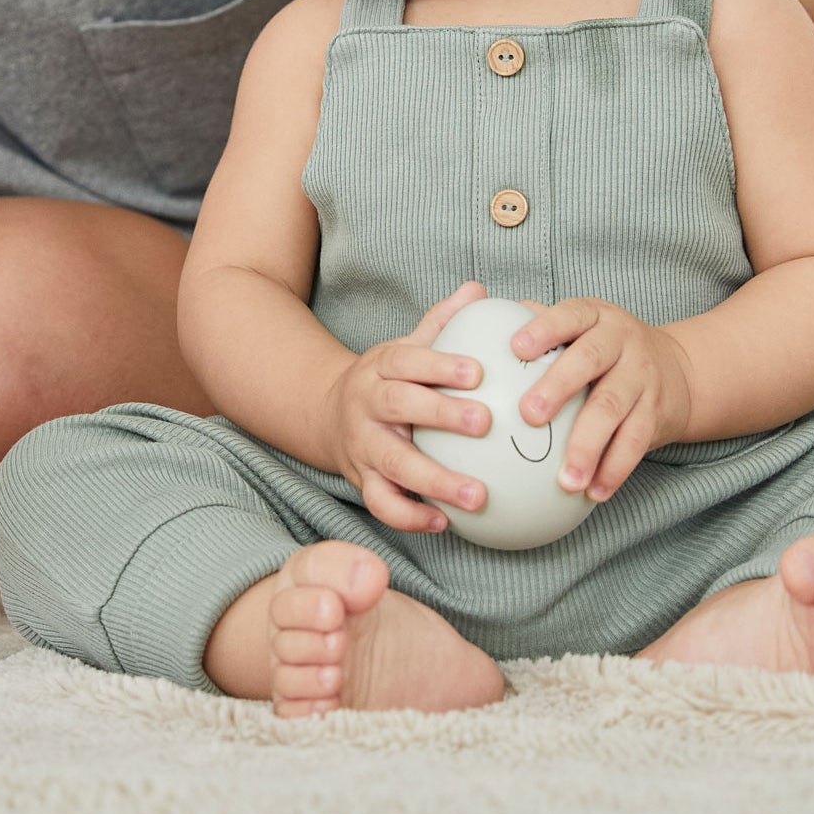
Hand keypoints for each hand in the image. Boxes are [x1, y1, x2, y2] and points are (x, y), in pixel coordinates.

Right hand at [325, 281, 493, 532]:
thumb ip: (442, 323)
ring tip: (479, 496)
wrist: (328, 415)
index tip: (479, 371)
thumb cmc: (388, 380)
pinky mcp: (361, 481)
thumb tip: (479, 290)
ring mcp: (362, 445)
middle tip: (485, 421)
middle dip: (440, 414)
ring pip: (392, 463)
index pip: (407, 361)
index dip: (440, 365)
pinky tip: (447, 523)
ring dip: (435, 481)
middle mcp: (366, 405)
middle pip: (398, 405)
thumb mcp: (407, 347)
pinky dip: (411, 518)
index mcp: (380, 367)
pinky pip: (382, 504)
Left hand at [508, 299, 690, 502]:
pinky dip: (614, 470)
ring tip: (564, 479)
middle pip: (590, 361)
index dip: (544, 328)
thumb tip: (477, 327)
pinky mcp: (657, 412)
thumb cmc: (603, 348)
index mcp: (595, 316)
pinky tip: (593, 493)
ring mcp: (643, 377)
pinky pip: (636, 443)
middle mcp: (622, 341)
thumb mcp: (579, 327)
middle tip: (529, 416)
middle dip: (558, 387)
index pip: (569, 315)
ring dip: (587, 446)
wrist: (680, 370)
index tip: (516, 348)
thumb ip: (537, 325)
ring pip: (614, 409)